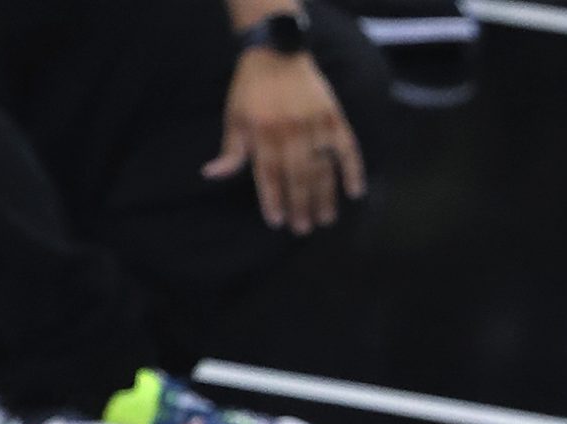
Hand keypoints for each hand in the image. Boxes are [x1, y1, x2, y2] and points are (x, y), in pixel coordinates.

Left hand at [208, 50, 364, 234]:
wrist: (278, 53)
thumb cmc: (250, 90)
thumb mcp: (233, 119)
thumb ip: (230, 151)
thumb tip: (211, 175)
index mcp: (264, 136)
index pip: (270, 176)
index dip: (274, 200)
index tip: (277, 222)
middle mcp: (291, 132)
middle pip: (298, 176)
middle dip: (301, 205)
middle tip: (303, 229)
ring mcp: (316, 125)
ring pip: (323, 167)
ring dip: (325, 195)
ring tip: (325, 219)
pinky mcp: (333, 116)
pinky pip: (348, 147)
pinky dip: (353, 168)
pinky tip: (355, 190)